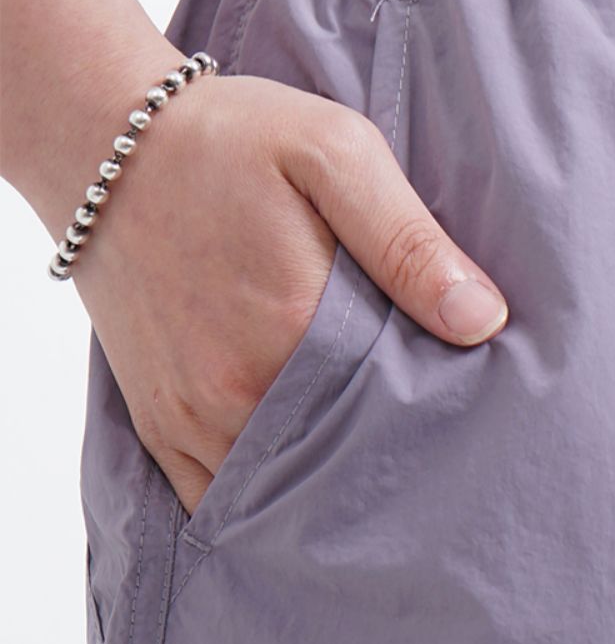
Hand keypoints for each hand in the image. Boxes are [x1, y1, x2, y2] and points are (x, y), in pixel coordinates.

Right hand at [66, 62, 508, 519]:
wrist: (102, 139)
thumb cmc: (230, 139)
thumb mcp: (337, 155)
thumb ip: (409, 243)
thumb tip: (483, 322)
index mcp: (295, 331)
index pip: (397, 414)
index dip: (439, 419)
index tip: (468, 413)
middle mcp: (238, 393)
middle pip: (343, 461)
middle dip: (390, 463)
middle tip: (435, 451)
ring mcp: (192, 418)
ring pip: (282, 493)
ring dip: (329, 489)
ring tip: (377, 470)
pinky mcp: (159, 427)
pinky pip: (216, 502)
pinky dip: (262, 504)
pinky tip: (304, 489)